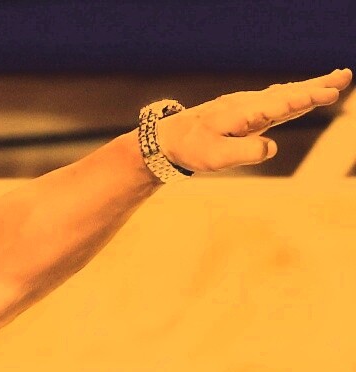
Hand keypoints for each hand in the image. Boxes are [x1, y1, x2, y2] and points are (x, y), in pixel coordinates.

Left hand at [158, 68, 352, 172]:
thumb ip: (244, 153)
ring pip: (285, 93)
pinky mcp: (248, 110)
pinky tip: (308, 89)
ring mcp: (248, 105)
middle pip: (286, 94)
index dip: (299, 101)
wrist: (169, 138)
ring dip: (312, 86)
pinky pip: (277, 98)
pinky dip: (296, 92)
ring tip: (339, 79)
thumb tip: (271, 148)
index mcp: (241, 115)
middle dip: (315, 88)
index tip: (321, 95)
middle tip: (343, 80)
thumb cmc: (192, 148)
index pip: (276, 106)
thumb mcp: (215, 158)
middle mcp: (247, 105)